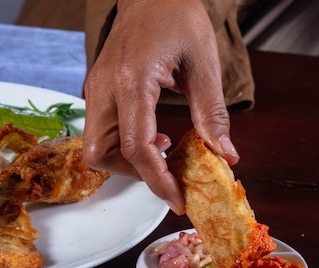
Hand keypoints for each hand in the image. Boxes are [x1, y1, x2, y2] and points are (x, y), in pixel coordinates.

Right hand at [82, 0, 239, 214]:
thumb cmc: (177, 17)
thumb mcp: (203, 62)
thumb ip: (211, 113)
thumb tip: (224, 155)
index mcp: (131, 80)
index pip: (135, 146)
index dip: (156, 180)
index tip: (177, 199)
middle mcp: (104, 88)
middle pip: (100, 154)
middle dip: (132, 173)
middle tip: (166, 172)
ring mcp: (95, 89)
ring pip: (95, 148)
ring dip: (126, 161)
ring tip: (162, 150)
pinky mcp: (96, 90)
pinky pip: (100, 132)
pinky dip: (123, 145)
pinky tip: (151, 134)